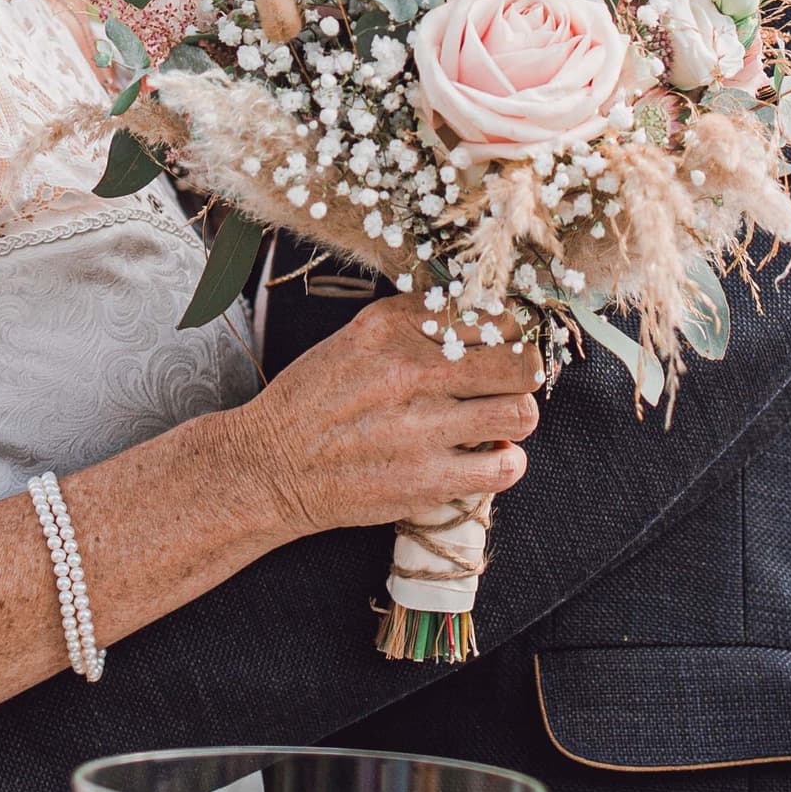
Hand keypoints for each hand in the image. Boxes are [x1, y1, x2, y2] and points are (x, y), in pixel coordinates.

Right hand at [227, 292, 543, 537]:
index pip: (486, 311)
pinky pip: (506, 467)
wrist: (268, 467)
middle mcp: (413, 370)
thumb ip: (412, 323)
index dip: (505, 328)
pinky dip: (505, 462)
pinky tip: (486, 457)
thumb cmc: (311, 403)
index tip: (501, 341)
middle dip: (522, 370)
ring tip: (497, 421)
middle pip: (519, 360)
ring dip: (516, 416)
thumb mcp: (353, 340)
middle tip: (508, 381)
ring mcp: (424, 427)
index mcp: (393, 327)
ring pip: (522, 412)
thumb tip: (477, 318)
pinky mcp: (428, 480)